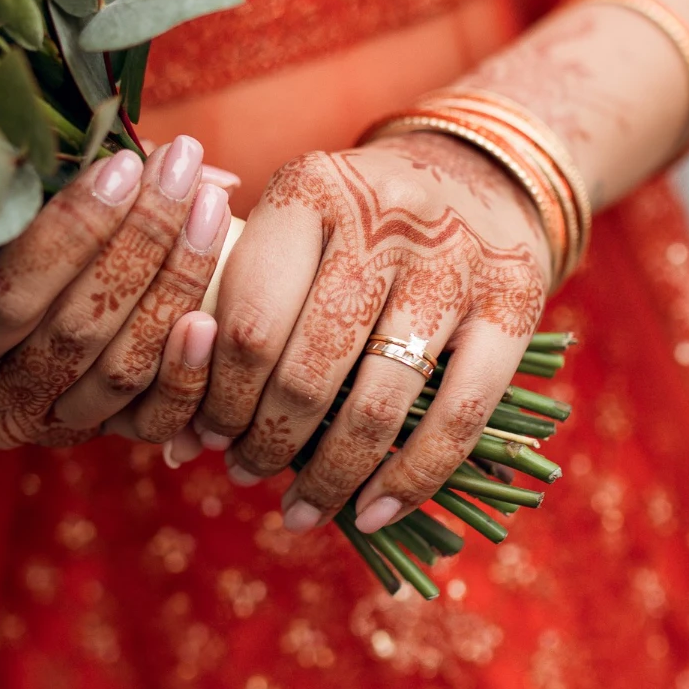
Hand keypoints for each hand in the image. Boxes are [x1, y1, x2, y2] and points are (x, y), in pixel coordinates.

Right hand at [0, 135, 230, 448]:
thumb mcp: (2, 226)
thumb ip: (59, 188)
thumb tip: (162, 155)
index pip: (12, 290)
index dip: (72, 229)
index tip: (124, 164)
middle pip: (78, 326)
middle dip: (140, 239)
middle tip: (181, 170)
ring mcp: (52, 423)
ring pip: (122, 369)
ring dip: (175, 284)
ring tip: (211, 211)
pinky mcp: (102, 439)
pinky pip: (154, 421)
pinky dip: (188, 372)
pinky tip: (213, 317)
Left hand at [195, 135, 548, 532]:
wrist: (480, 175)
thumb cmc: (354, 222)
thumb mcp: (291, 230)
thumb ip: (231, 315)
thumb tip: (173, 441)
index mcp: (309, 189)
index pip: (247, 320)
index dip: (218, 396)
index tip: (205, 434)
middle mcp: (384, 218)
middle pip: (306, 369)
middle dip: (266, 441)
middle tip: (243, 471)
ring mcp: (454, 261)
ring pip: (378, 403)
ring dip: (330, 476)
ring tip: (298, 509)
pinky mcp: (515, 304)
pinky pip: (459, 416)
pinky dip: (411, 480)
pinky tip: (373, 513)